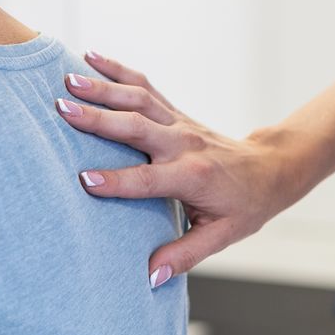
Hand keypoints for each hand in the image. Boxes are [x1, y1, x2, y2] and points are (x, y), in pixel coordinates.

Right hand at [58, 50, 301, 282]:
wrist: (271, 168)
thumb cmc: (246, 205)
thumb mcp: (223, 236)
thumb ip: (185, 255)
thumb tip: (150, 278)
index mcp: (191, 177)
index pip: (147, 180)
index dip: (117, 182)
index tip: (83, 180)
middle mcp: (183, 144)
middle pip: (136, 127)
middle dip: (99, 118)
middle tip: (62, 109)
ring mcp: (178, 123)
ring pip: (138, 99)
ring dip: (102, 87)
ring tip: (66, 78)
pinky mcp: (174, 112)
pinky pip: (144, 86)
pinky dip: (117, 69)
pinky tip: (90, 56)